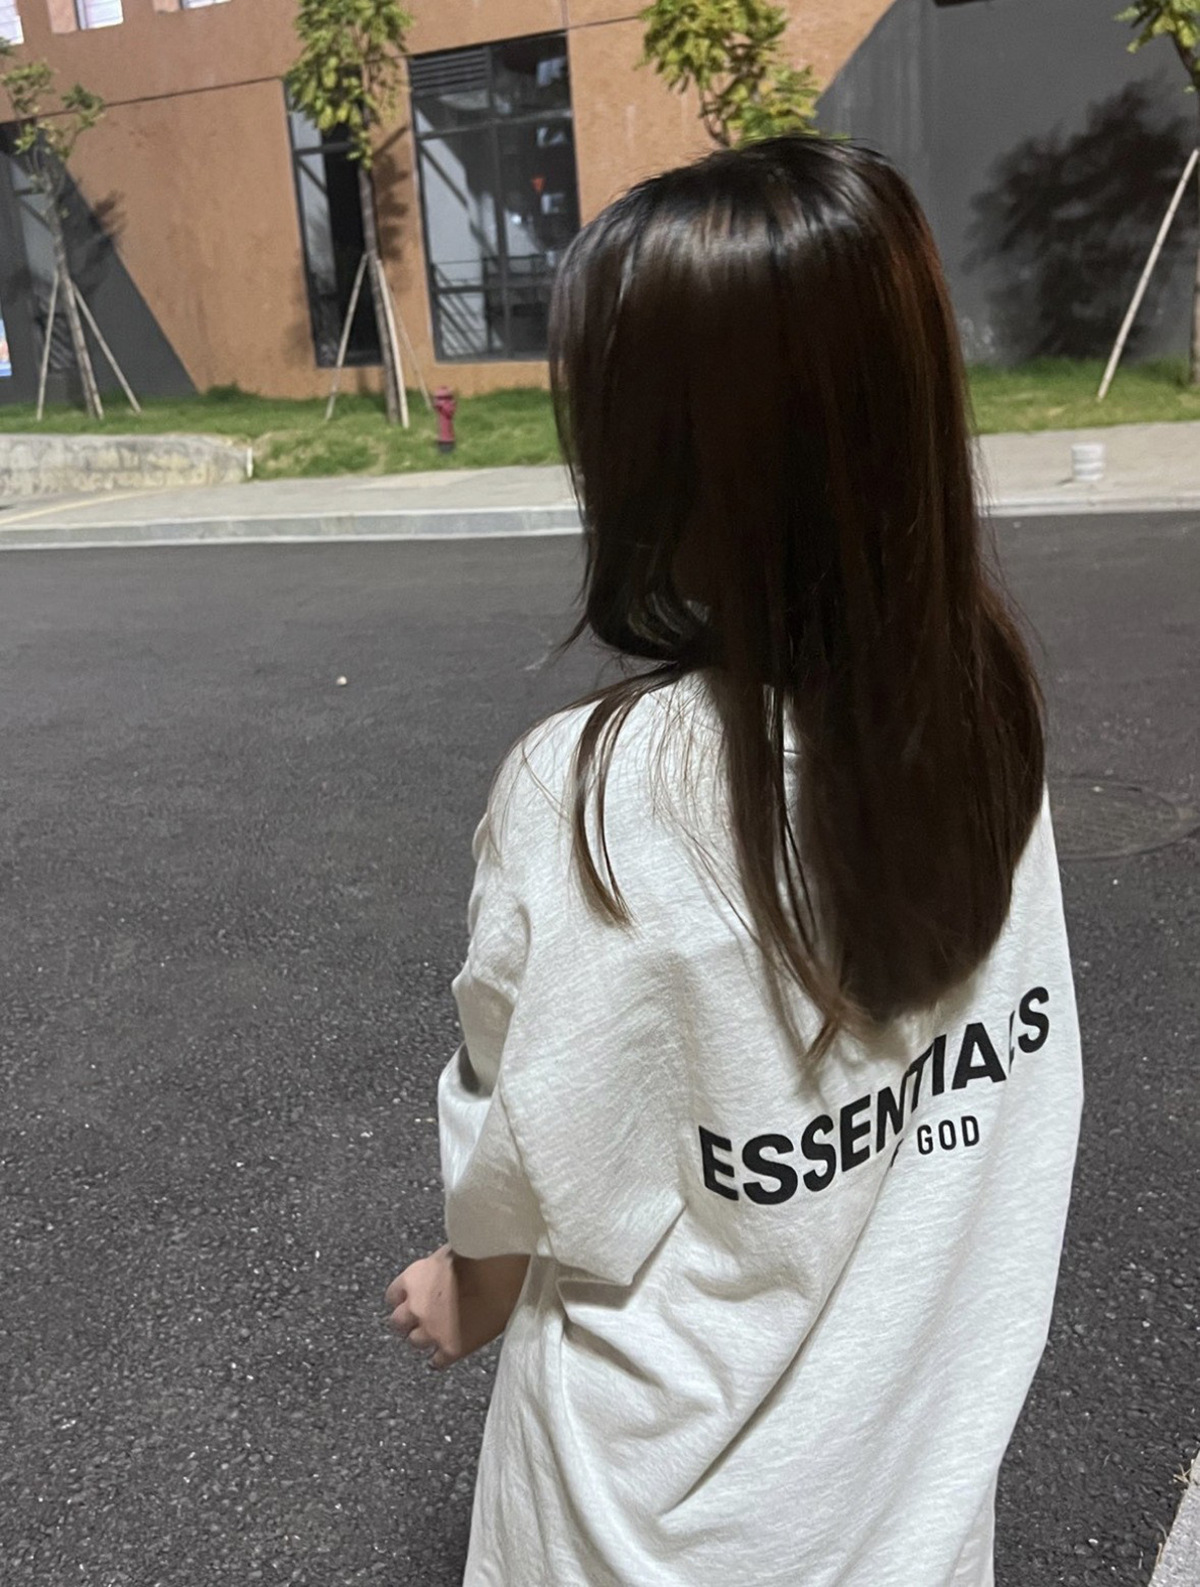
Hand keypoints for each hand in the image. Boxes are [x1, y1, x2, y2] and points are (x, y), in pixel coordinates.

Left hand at [384, 1244, 530, 1370]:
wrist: (501, 1275)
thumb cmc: (480, 1255)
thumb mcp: (447, 1254)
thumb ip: (433, 1271)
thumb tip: (437, 1277)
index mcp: (414, 1279)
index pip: (393, 1296)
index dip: (403, 1299)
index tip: (410, 1301)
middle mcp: (416, 1307)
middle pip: (397, 1323)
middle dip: (407, 1323)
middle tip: (419, 1321)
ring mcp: (432, 1330)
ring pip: (415, 1343)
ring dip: (424, 1339)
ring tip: (436, 1335)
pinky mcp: (451, 1348)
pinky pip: (437, 1361)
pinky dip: (440, 1358)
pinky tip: (446, 1353)